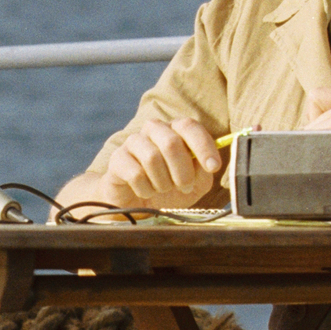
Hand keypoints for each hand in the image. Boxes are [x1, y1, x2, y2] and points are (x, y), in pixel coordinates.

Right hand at [103, 117, 224, 207]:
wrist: (136, 203)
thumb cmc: (169, 189)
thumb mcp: (194, 185)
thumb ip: (203, 173)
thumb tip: (207, 165)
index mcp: (175, 130)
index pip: (189, 126)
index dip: (203, 146)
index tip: (213, 167)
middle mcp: (153, 130)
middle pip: (171, 142)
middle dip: (183, 171)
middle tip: (185, 187)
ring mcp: (133, 142)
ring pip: (152, 158)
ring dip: (163, 182)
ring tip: (163, 190)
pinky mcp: (117, 159)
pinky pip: (135, 174)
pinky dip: (146, 189)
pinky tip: (146, 192)